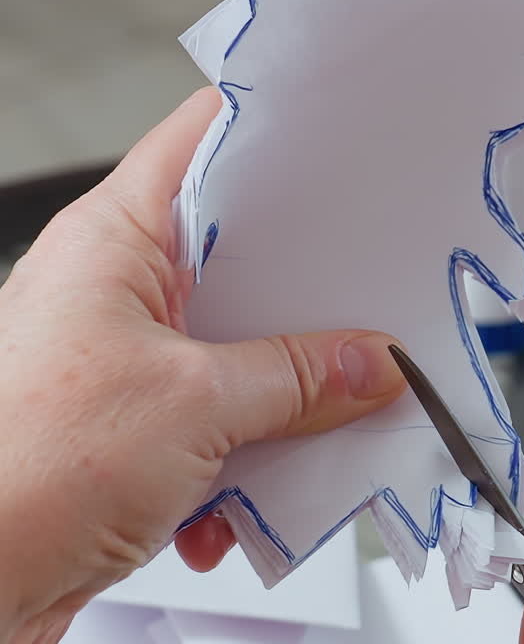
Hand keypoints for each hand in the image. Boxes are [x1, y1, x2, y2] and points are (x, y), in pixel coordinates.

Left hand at [0, 88, 404, 643]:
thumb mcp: (196, 405)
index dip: (273, 133)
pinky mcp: (122, 435)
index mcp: (110, 241)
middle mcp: (108, 292)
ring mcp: (116, 364)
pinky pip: (209, 428)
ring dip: (276, 403)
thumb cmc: (27, 468)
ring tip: (313, 428)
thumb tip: (368, 363)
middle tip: (368, 308)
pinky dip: (234, 467)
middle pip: (233, 264)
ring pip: (230, 355)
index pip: (201, 143)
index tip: (345, 147)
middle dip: (303, 299)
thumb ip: (298, 379)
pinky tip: (226, 511)